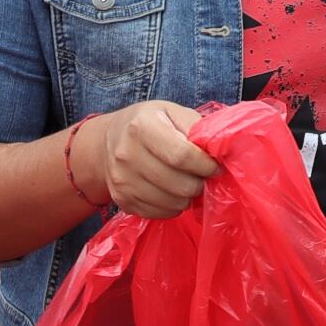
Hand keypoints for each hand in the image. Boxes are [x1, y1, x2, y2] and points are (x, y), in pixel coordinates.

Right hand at [90, 101, 216, 218]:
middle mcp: (127, 155)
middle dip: (199, 182)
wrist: (107, 143)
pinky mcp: (123, 200)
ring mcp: (123, 181)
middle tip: (201, 175)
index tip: (214, 166)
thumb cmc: (148, 124)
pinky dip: (174, 206)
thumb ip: (196, 127)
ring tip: (187, 182)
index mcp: (142, 126)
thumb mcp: (171, 112)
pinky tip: (172, 191)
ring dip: (188, 196)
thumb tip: (218, 150)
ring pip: (172, 203)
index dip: (205, 165)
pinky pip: (161, 213)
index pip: (182, 155)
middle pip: (179, 184)